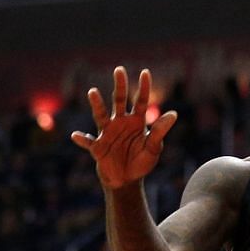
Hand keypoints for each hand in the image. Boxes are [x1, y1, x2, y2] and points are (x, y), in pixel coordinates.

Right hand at [71, 66, 179, 192]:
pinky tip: (76, 136)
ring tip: (93, 92)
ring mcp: (107, 133)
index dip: (143, 87)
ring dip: (97, 105)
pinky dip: (83, 139)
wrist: (127, 180)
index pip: (140, 101)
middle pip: (119, 100)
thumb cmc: (141, 162)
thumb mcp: (153, 148)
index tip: (145, 72)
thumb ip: (160, 131)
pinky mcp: (98, 147)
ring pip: (101, 116)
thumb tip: (174, 114)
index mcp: (136, 122)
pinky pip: (89, 142)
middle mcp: (120, 123)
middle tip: (119, 70)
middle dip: (120, 86)